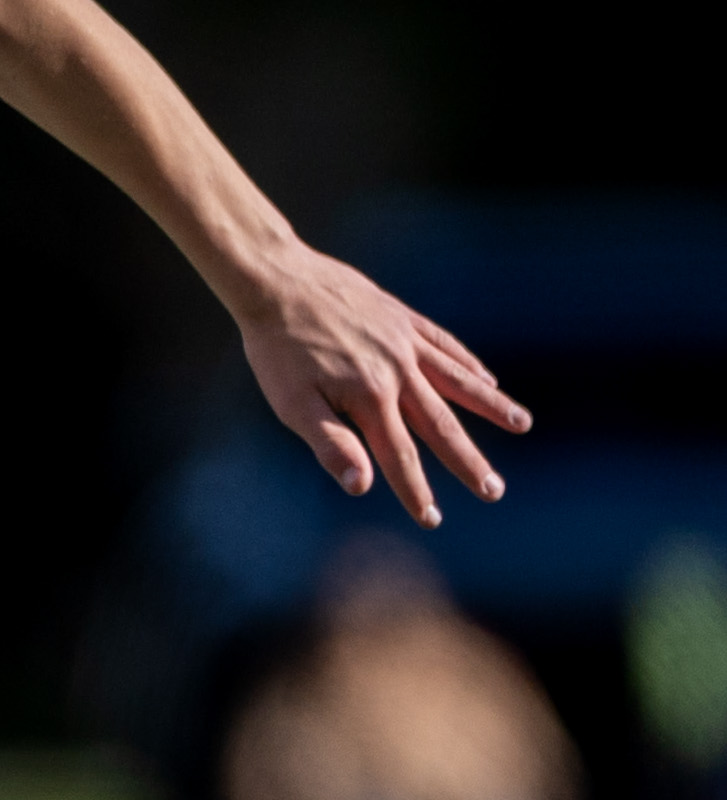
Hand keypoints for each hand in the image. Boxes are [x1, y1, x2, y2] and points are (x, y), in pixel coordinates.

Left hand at [235, 249, 525, 524]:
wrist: (278, 280)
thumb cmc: (277, 348)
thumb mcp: (291, 402)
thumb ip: (329, 443)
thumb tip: (361, 487)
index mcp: (371, 397)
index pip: (400, 455)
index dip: (415, 490)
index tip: (432, 519)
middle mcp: (398, 371)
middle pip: (441, 425)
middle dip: (467, 462)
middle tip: (495, 491)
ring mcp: (405, 342)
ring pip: (458, 381)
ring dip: (491, 406)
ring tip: (523, 424)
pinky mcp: (402, 318)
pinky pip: (445, 345)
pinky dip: (467, 364)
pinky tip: (487, 378)